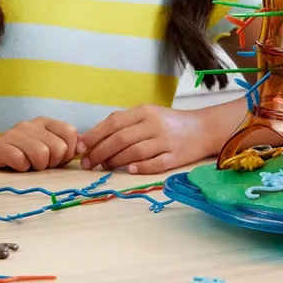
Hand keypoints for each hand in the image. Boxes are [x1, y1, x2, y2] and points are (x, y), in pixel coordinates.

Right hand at [0, 117, 81, 171]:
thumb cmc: (22, 157)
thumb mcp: (46, 150)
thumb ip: (65, 147)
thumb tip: (82, 147)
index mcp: (44, 122)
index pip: (70, 132)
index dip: (68, 152)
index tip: (57, 160)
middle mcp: (29, 124)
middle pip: (58, 148)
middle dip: (52, 163)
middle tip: (40, 165)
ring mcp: (13, 133)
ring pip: (41, 154)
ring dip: (36, 167)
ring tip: (28, 166)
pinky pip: (20, 161)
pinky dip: (21, 169)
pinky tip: (15, 167)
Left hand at [79, 104, 207, 173]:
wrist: (203, 129)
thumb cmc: (168, 123)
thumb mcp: (146, 115)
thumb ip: (123, 124)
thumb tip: (91, 138)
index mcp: (144, 111)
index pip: (114, 123)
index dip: (94, 135)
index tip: (80, 147)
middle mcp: (154, 124)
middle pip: (121, 138)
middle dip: (100, 152)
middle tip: (87, 164)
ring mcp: (166, 140)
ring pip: (135, 152)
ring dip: (116, 161)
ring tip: (104, 167)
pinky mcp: (176, 156)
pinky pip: (155, 164)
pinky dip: (141, 168)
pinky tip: (130, 171)